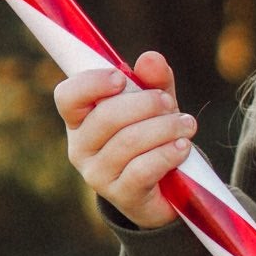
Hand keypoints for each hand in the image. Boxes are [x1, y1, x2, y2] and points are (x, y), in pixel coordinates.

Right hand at [54, 51, 196, 228]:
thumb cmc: (152, 137)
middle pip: (105, 117)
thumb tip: (151, 59)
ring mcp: (98, 175)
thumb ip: (153, 81)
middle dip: (144, 104)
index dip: (91, 83)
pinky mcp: (121, 196)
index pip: (68, 97)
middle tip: (168, 103)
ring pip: (128, 142)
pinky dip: (167, 154)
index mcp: (81, 120)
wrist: (164, 189)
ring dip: (164, 128)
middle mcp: (81, 148)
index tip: (121, 78)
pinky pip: (142, 170)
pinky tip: (183, 147)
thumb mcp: (154, 105)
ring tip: (187, 125)